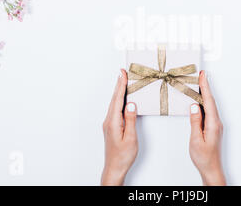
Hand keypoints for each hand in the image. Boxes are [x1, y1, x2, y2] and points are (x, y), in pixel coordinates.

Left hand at [101, 69, 137, 185]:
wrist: (114, 168)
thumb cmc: (123, 156)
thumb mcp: (130, 138)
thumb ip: (130, 120)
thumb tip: (131, 104)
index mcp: (113, 122)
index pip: (117, 100)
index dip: (120, 86)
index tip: (122, 74)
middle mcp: (109, 121)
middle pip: (114, 99)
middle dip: (119, 85)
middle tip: (122, 72)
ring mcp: (109, 124)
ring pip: (114, 103)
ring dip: (118, 92)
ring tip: (123, 81)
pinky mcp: (111, 126)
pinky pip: (115, 109)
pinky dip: (118, 100)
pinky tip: (122, 98)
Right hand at [189, 71, 225, 185]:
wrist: (211, 169)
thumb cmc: (203, 157)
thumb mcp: (195, 139)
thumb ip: (195, 121)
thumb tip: (194, 106)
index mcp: (213, 124)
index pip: (209, 101)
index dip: (205, 87)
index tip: (203, 76)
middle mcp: (216, 123)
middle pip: (211, 101)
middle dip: (206, 87)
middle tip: (201, 75)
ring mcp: (216, 125)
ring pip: (210, 105)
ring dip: (205, 94)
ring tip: (200, 84)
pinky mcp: (213, 127)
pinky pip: (209, 111)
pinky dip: (204, 102)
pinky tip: (200, 101)